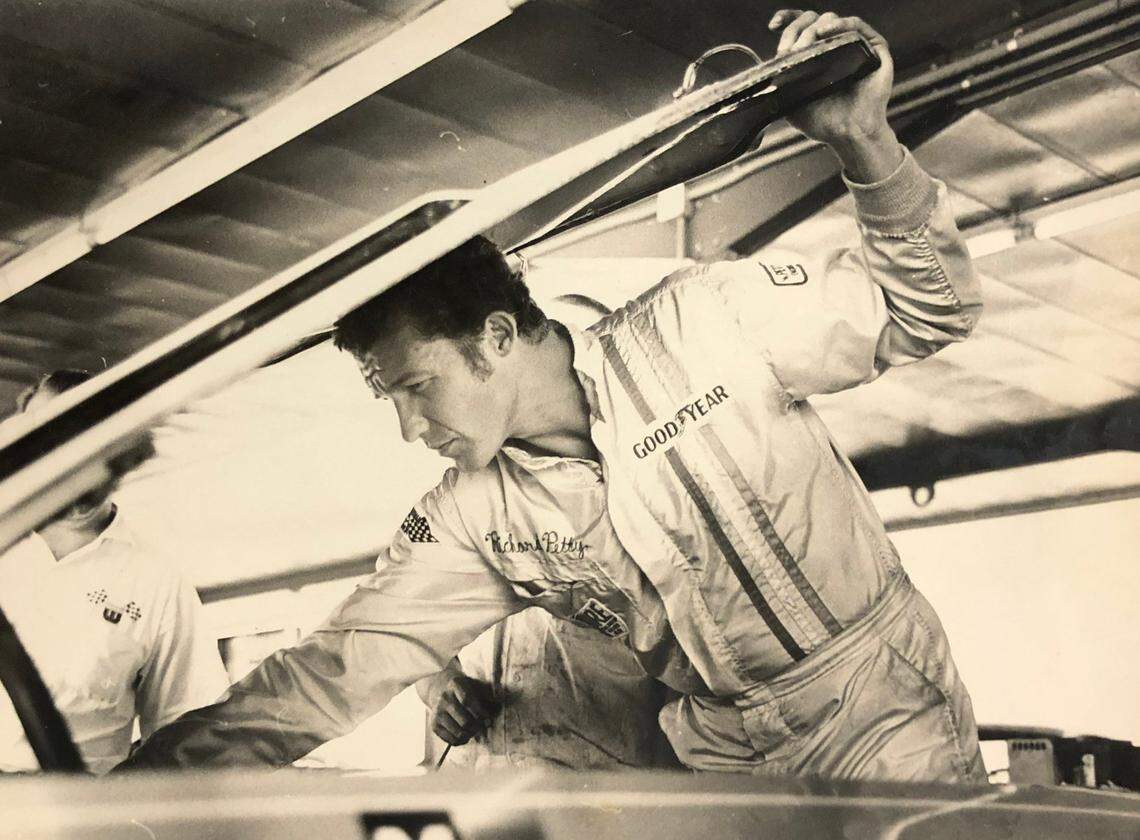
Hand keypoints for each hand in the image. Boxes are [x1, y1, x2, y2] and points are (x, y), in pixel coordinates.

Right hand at [429, 674, 498, 745]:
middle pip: (464, 720)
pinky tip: (466, 735)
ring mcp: (437, 712)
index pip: (467, 700)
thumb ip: (488, 694)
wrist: (442, 690)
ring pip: (458, 732)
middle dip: (478, 727)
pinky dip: (461, 741)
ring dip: (470, 735)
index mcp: (455, 684)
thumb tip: (499, 704)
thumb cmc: (465, 689)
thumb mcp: (476, 685)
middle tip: (484, 727)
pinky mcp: (434, 724)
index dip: (480, 712)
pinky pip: (450, 739)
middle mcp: (444, 698)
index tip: (488, 718)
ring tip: (475, 731)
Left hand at [769, 10, 900, 179]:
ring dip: (815, 28)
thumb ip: (778, 87)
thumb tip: (759, 73)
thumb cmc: (822, 121)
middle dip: (798, 28)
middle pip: (812, 20)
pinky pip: (856, 25)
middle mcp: (833, 46)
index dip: (786, 20)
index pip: (798, 27)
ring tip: (808, 45)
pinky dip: (841, 23)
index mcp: (814, 55)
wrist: (848, 134)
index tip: (773, 25)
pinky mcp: (874, 48)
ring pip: (832, 19)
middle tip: (793, 49)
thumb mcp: (790, 103)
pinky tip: (828, 30)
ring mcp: (854, 45)